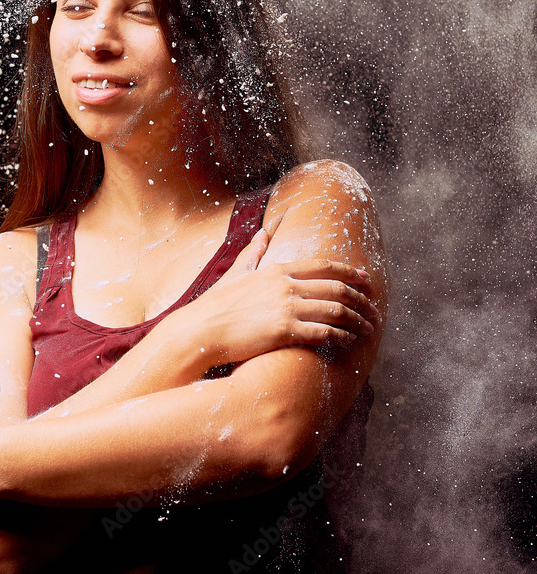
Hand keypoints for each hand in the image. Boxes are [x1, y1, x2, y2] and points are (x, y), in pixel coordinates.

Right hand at [178, 228, 378, 363]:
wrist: (200, 329)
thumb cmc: (215, 305)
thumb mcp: (236, 272)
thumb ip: (253, 252)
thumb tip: (264, 231)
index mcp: (276, 269)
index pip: (324, 266)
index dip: (350, 272)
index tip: (367, 280)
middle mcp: (285, 285)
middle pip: (337, 288)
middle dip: (361, 300)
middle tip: (374, 310)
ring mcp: (286, 307)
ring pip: (336, 310)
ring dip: (357, 320)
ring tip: (368, 329)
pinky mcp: (285, 330)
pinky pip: (324, 332)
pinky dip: (342, 336)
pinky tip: (350, 342)